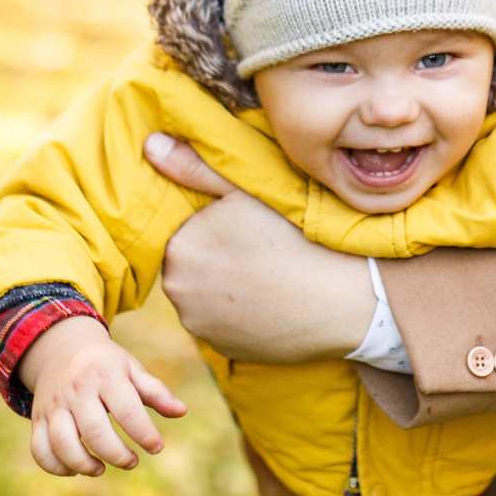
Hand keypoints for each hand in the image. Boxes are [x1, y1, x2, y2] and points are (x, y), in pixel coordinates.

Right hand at [17, 315, 187, 475]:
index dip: (145, 434)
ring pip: (62, 442)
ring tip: (101, 469)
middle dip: (117, 454)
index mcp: (105, 376)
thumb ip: (155, 391)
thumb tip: (182, 412)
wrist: (60, 347)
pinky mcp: (37, 418)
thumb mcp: (131, 369)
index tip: (157, 447)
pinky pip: (39, 449)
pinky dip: (55, 466)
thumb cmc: (105, 364)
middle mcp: (77, 390)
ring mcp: (54, 405)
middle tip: (132, 462)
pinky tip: (75, 469)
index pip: (127, 410)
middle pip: (94, 431)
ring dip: (83, 464)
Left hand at [148, 134, 374, 362]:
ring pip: (203, 297)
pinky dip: (239, 316)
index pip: (184, 233)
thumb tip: (149, 144)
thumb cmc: (299, 236)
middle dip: (214, 258)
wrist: (347, 299)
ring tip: (268, 277)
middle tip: (260, 250)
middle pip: (190, 266)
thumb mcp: (246, 190)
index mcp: (180, 247)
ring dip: (223, 288)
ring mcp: (200, 326)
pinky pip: (221, 325)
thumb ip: (194, 168)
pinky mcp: (223, 351)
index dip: (214, 229)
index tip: (247, 228)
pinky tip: (271, 302)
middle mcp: (178, 292)